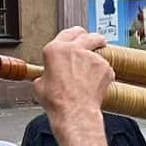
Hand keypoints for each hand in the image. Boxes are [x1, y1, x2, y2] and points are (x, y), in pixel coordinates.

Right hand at [33, 27, 111, 145]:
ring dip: (96, 60)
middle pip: (87, 35)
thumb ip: (46, 73)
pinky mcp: (105, 67)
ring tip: (92, 75)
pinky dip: (103, 74)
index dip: (73, 36)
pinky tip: (95, 84)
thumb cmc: (58, 101)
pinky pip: (106, 67)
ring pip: (99, 52)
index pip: (67, 33)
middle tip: (94, 43)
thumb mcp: (40, 84)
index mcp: (55, 50)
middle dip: (92, 38)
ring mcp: (91, 57)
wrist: (75, 112)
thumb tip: (48, 75)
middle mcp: (74, 49)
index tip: (77, 38)